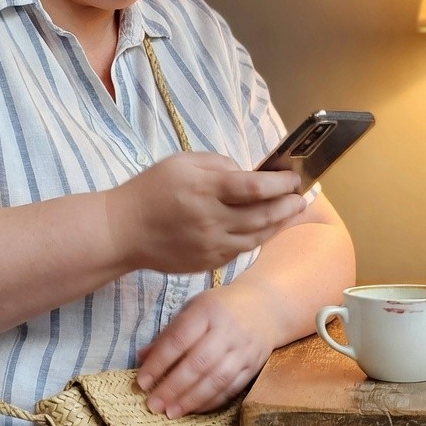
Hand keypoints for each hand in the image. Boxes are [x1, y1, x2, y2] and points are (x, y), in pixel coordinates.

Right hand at [105, 152, 305, 276]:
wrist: (123, 231)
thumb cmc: (151, 190)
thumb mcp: (182, 163)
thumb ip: (218, 164)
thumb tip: (248, 174)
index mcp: (205, 189)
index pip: (255, 187)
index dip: (281, 183)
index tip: (294, 178)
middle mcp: (211, 220)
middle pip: (263, 215)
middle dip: (287, 205)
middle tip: (301, 197)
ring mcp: (210, 245)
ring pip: (256, 237)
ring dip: (278, 224)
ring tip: (291, 213)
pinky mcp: (207, 262)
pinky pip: (241, 250)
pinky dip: (257, 238)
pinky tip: (265, 229)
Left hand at [135, 280, 279, 417]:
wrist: (267, 307)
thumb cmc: (220, 308)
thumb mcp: (193, 310)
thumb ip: (169, 334)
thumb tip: (142, 357)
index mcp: (207, 311)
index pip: (179, 340)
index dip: (159, 363)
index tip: (141, 382)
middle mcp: (227, 330)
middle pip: (198, 363)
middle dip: (173, 387)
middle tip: (153, 404)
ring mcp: (243, 350)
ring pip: (216, 380)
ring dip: (191, 399)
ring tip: (171, 413)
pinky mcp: (253, 366)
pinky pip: (231, 389)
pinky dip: (211, 402)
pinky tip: (193, 410)